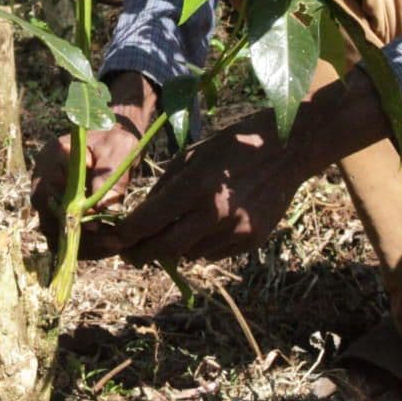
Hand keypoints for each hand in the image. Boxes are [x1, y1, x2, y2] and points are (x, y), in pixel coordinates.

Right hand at [31, 71, 157, 245]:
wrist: (115, 134)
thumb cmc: (118, 138)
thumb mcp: (119, 152)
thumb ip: (110, 181)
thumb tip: (101, 215)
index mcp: (53, 157)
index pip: (48, 197)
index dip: (70, 217)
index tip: (98, 225)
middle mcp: (43, 176)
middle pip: (48, 219)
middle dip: (78, 237)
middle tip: (111, 244)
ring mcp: (48, 193)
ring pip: (55, 231)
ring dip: (82, 244)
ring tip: (113, 246)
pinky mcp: (58, 205)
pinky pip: (64, 231)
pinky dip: (84, 242)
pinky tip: (107, 243)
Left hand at [78, 108, 311, 263]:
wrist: (287, 151)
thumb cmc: (232, 147)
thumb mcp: (191, 156)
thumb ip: (165, 188)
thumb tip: (141, 220)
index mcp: (195, 184)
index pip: (148, 221)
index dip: (125, 237)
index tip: (113, 242)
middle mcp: (214, 211)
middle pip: (165, 247)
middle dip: (142, 253)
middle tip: (131, 253)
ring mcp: (235, 229)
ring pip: (189, 254)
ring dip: (175, 246)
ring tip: (179, 228)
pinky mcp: (251, 240)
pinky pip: (213, 253)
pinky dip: (202, 245)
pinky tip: (210, 224)